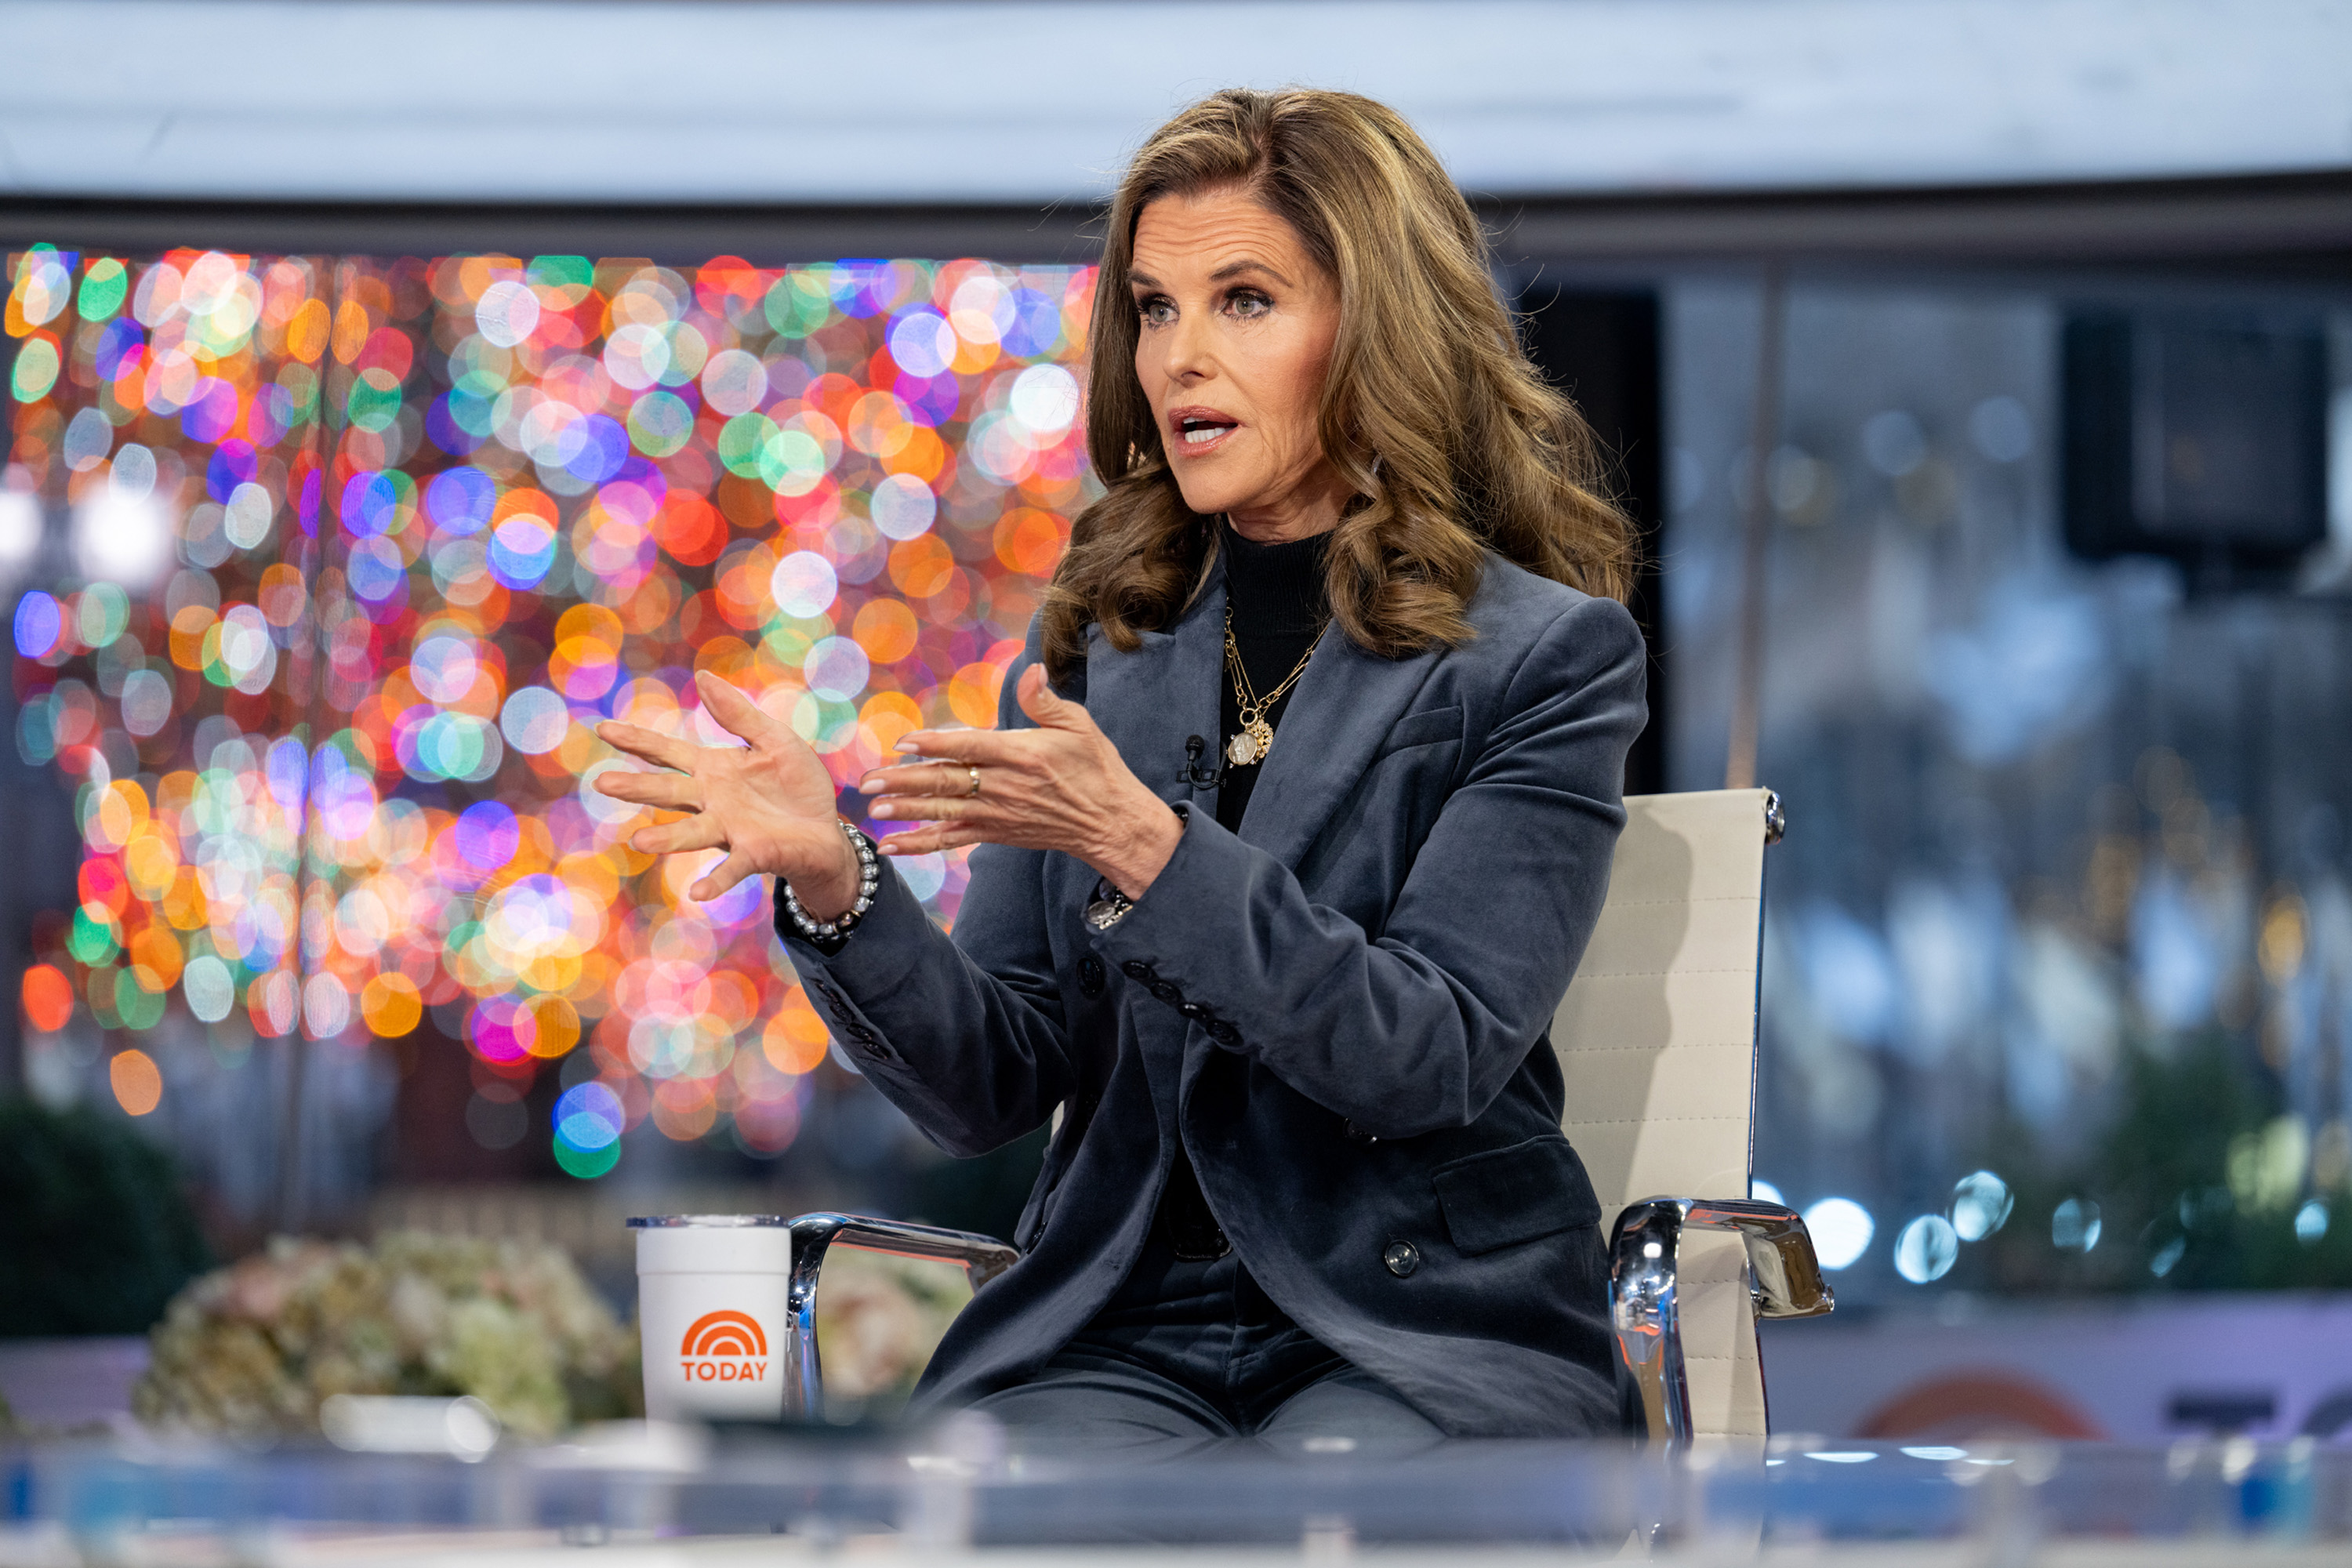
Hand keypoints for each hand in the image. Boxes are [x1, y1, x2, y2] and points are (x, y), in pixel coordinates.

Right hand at [592, 671, 861, 914]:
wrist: (827, 830)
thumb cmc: (797, 786)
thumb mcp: (773, 740)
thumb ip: (738, 714)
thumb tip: (701, 676)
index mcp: (713, 770)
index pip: (667, 752)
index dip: (637, 741)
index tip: (603, 729)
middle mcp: (712, 802)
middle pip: (668, 792)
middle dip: (637, 787)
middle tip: (602, 783)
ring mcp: (730, 829)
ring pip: (692, 832)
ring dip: (667, 838)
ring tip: (640, 842)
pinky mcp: (754, 853)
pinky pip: (732, 866)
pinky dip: (716, 879)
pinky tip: (698, 892)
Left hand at [860, 664, 1182, 899]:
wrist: (1111, 823)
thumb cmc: (1096, 769)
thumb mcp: (1078, 725)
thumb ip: (1045, 700)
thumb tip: (1031, 669)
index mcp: (1021, 754)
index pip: (970, 747)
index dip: (935, 745)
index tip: (904, 742)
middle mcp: (1005, 786)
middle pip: (947, 783)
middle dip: (904, 781)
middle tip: (868, 781)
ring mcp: (998, 814)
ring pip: (944, 812)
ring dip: (906, 811)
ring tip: (873, 809)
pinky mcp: (996, 833)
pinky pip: (952, 840)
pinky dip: (921, 844)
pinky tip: (891, 846)